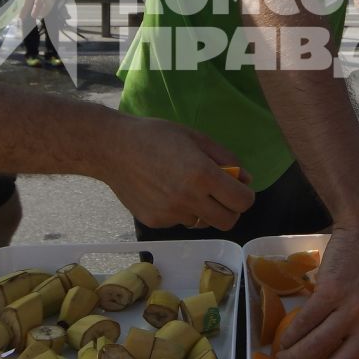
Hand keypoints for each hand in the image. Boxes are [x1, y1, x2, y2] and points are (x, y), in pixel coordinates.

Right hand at [99, 115, 254, 229]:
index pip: (242, 201)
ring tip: (184, 188)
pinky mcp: (155, 222)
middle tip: (220, 196)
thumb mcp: (195, 137)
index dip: (245, 196)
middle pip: (228, 221)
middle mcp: (189, 198)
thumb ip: (225, 158)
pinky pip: (180, 222)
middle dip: (230, 210)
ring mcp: (171, 214)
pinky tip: (164, 192)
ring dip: (202, 210)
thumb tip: (245, 179)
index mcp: (202, 174)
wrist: (113, 148)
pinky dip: (180, 211)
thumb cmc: (156, 136)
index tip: (238, 189)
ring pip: (202, 222)